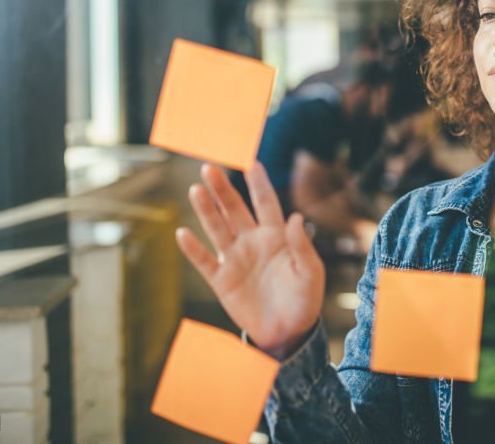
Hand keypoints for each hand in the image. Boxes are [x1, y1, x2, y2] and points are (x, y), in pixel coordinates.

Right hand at [176, 162, 325, 358]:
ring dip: (206, 210)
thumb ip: (301, 245)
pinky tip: (184, 233)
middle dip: (223, 189)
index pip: (265, 202)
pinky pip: (205, 261)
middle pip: (235, 209)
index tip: (251, 162)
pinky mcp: (222, 280)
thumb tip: (295, 217)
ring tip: (196, 189)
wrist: (289, 332)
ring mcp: (236, 258)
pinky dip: (193, 249)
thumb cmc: (304, 299)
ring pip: (217, 228)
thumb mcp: (310, 272)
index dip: (258, 183)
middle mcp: (253, 241)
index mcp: (276, 235)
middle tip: (209, 167)